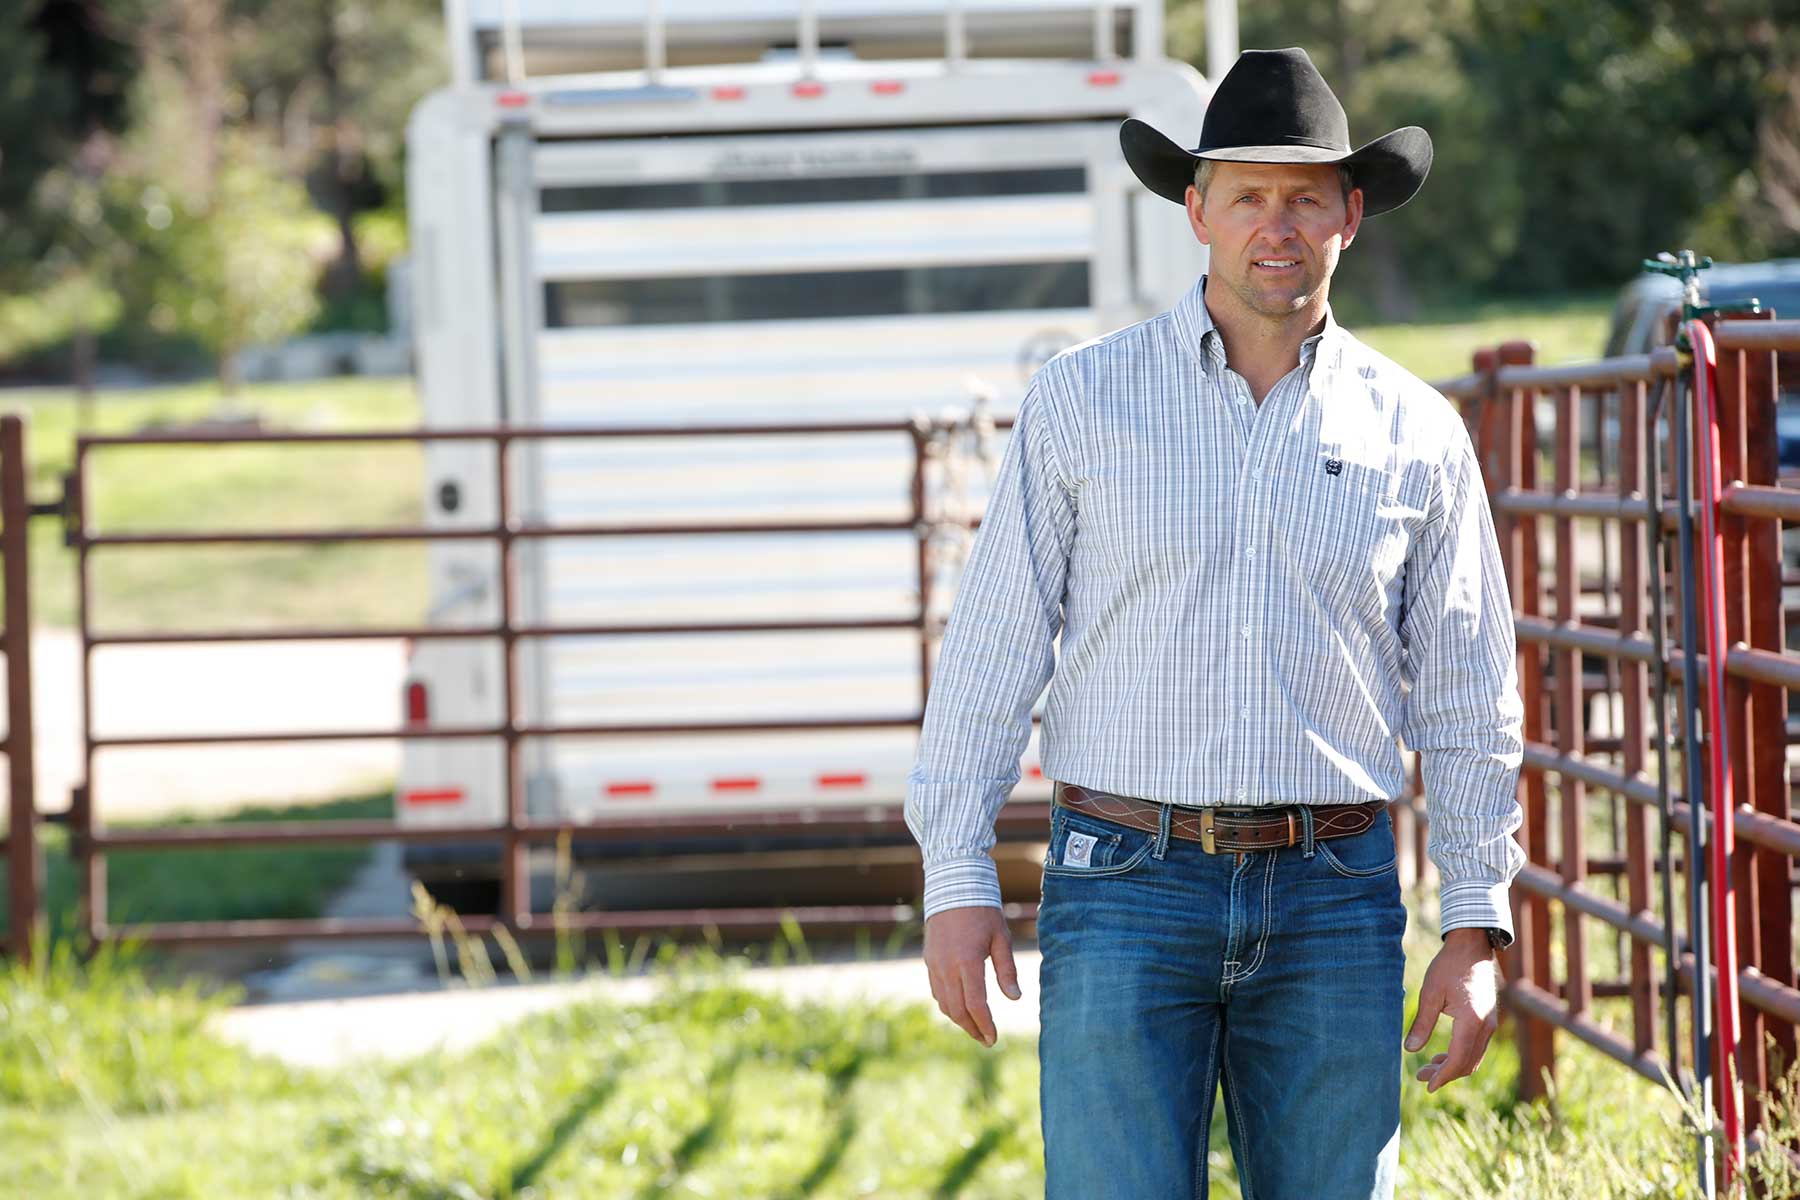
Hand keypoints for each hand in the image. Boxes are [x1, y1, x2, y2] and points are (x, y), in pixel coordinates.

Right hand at [923, 905, 1021, 1046]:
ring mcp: (935, 964)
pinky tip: (960, 1007)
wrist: (953, 887)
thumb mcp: (1001, 938)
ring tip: (975, 1027)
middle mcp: (947, 967)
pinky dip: (948, 1005)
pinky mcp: (929, 960)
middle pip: (958, 1010)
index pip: (976, 1005)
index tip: (994, 1039)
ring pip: (944, 1003)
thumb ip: (1007, 970)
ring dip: (959, 1020)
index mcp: (967, 962)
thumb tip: (1015, 998)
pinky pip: (936, 991)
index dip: (985, 1025)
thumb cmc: (983, 911)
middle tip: (987, 1040)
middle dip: (973, 1029)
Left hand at [1404, 928, 1500, 1092]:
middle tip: (1421, 1077)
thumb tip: (1410, 1049)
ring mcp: (1491, 1024)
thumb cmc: (1448, 967)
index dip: (1443, 1075)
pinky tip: (1443, 1055)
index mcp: (1472, 1020)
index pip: (1458, 1059)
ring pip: (1473, 1057)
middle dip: (1445, 1074)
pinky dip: (1461, 1055)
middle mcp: (1486, 1026)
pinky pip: (1477, 1047)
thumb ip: (1422, 1023)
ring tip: (1429, 1068)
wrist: (1472, 947)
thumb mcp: (1430, 993)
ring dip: (1453, 1066)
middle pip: (1467, 1062)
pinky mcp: (1489, 1020)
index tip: (1427, 1085)